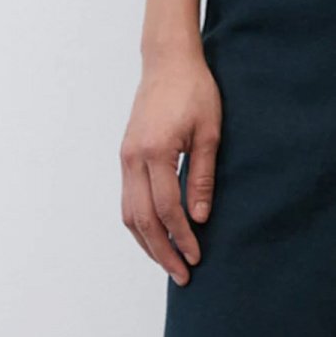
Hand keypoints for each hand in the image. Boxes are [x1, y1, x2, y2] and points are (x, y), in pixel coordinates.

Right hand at [121, 42, 222, 282]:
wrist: (168, 61)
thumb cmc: (195, 91)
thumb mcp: (209, 132)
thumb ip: (202, 176)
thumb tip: (200, 218)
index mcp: (155, 151)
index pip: (166, 209)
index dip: (182, 237)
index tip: (197, 257)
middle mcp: (133, 158)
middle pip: (142, 219)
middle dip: (163, 251)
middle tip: (182, 275)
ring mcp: (125, 158)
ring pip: (128, 213)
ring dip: (148, 243)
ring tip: (169, 264)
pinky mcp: (126, 156)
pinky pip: (128, 200)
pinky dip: (140, 224)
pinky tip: (156, 237)